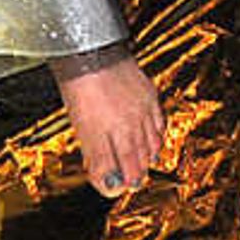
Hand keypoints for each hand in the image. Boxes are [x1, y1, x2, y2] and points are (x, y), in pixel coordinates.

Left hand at [57, 56, 164, 201]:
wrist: (91, 52)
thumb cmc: (80, 88)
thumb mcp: (83, 129)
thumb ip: (98, 158)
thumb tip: (109, 183)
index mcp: (114, 135)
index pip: (123, 169)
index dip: (121, 182)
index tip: (119, 187)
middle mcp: (132, 124)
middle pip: (139, 158)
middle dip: (136, 173)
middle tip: (133, 181)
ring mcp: (143, 108)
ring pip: (152, 143)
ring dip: (147, 157)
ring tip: (143, 164)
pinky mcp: (150, 94)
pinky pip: (159, 123)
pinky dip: (157, 136)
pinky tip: (153, 139)